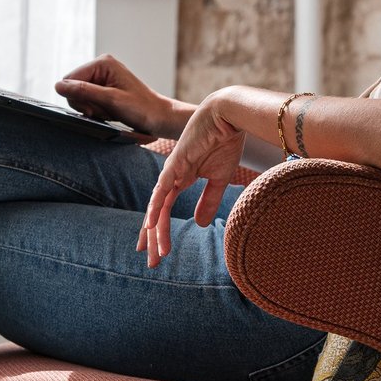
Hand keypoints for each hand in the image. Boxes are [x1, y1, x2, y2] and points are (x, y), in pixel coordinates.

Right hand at [54, 54, 179, 136]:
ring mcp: (103, 77)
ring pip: (80, 96)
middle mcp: (101, 66)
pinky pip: (88, 100)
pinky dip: (96, 110)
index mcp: (103, 63)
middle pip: (73, 87)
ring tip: (109, 112)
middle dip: (85, 104)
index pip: (70, 79)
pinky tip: (109, 113)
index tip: (92, 110)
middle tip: (104, 111)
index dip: (76, 98)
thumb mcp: (111, 100)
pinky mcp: (104, 88)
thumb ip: (83, 91)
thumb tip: (58, 86)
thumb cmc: (141, 109)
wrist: (159, 118)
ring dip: (91, 108)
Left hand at [138, 89, 245, 267]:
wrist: (230, 117)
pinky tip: (151, 225)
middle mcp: (172, 177)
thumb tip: (199, 224)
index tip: (158, 252)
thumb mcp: (219, 179)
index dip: (160, 231)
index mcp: (181, 179)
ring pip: (158, 207)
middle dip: (153, 239)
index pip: (165, 210)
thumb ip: (208, 200)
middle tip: (151, 263)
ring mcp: (171, 171)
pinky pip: (162, 191)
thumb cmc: (226, 141)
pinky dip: (156, 208)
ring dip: (155, 232)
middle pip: (157, 213)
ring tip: (153, 253)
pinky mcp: (176, 164)